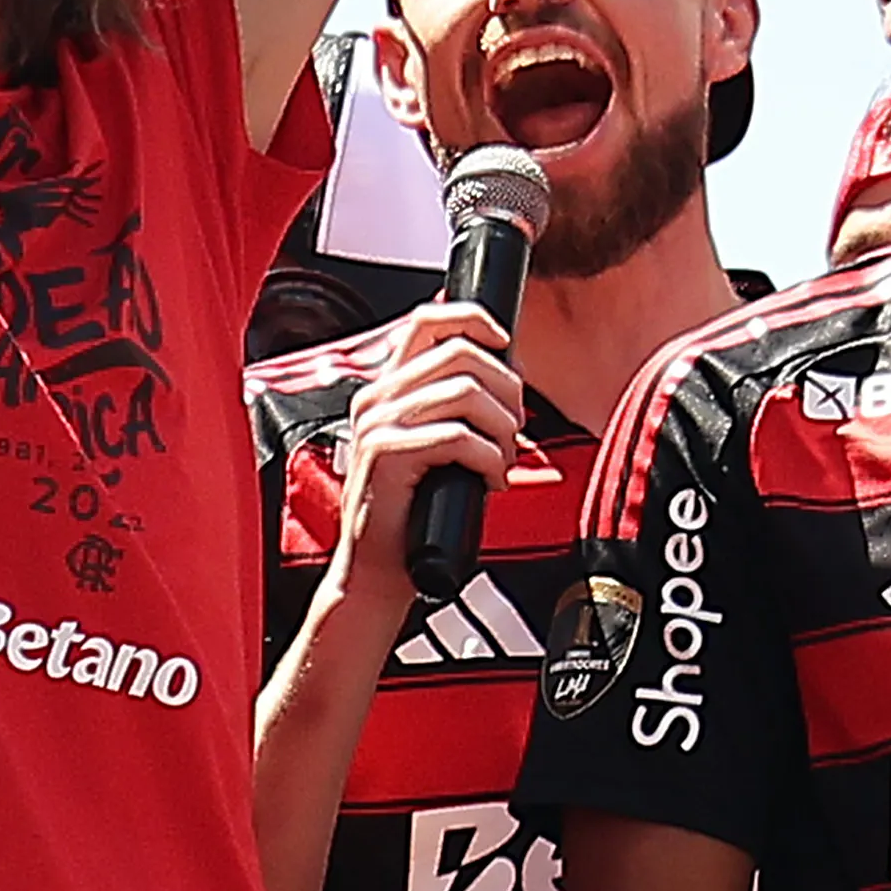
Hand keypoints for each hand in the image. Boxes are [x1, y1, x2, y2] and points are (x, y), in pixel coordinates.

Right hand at [323, 303, 525, 602]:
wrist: (378, 572)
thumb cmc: (414, 514)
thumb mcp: (436, 446)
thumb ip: (457, 407)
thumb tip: (510, 379)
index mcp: (386, 389)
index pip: (426, 321)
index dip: (473, 319)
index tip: (504, 343)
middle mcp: (376, 398)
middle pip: (458, 353)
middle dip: (505, 387)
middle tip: (514, 425)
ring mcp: (377, 425)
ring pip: (464, 393)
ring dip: (501, 428)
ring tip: (504, 458)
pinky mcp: (385, 455)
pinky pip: (457, 437)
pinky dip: (489, 459)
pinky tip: (490, 481)